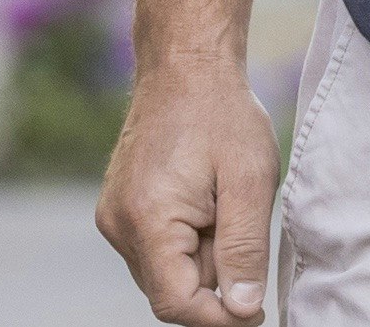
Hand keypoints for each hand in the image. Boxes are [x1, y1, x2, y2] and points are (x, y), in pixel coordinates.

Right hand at [97, 56, 278, 325]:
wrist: (185, 67)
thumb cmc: (221, 115)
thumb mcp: (250, 182)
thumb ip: (244, 251)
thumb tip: (242, 310)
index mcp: (147, 218)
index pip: (177, 304)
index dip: (220, 317)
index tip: (256, 310)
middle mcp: (118, 224)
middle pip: (170, 293)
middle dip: (212, 282)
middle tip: (240, 231)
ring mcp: (113, 217)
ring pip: (163, 274)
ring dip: (199, 261)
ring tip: (221, 209)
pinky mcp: (118, 210)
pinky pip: (155, 251)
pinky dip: (185, 243)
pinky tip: (204, 204)